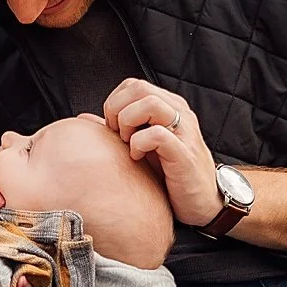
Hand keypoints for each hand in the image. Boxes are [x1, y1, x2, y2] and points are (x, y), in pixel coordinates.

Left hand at [100, 79, 221, 226]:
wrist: (204, 202)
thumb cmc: (171, 174)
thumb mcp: (142, 146)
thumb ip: (117, 130)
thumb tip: (83, 117)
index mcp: (169, 107)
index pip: (134, 84)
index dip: (115, 102)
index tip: (112, 127)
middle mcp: (179, 113)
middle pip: (139, 87)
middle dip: (117, 109)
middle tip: (116, 134)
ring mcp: (184, 132)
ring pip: (150, 104)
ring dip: (128, 122)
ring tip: (127, 143)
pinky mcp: (184, 154)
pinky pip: (157, 135)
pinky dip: (139, 143)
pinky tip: (136, 157)